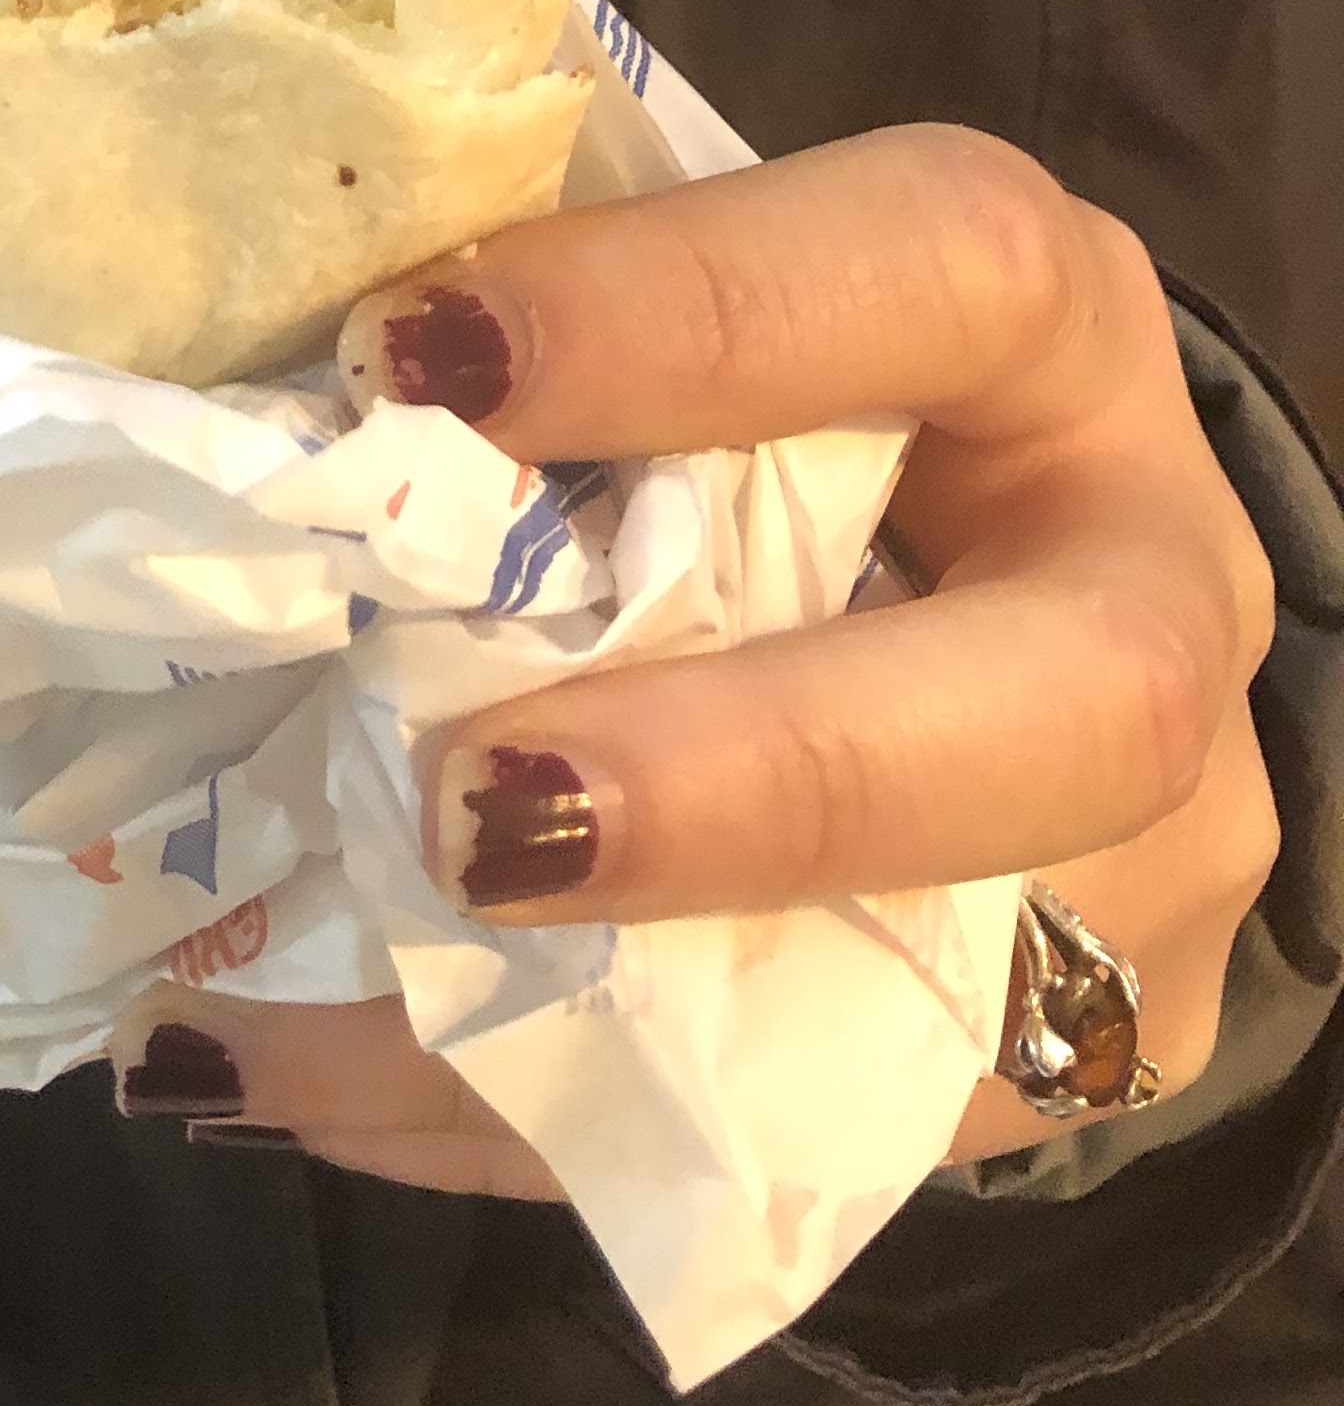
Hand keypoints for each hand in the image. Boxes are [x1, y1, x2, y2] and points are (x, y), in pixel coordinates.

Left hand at [113, 131, 1280, 1192]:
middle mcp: (1151, 585)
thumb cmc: (766, 378)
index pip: (932, 271)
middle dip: (764, 776)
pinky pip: (808, 1134)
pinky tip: (303, 1078)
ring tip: (288, 1019)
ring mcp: (1144, 854)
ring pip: (942, 982)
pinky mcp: (1059, 1048)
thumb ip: (534, 292)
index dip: (680, 314)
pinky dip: (529, 1114)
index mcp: (1046, 325)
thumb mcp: (694, 279)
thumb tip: (254, 317)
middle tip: (474, 813)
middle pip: (1076, 706)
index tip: (407, 364)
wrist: (970, 559)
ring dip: (597, 1017)